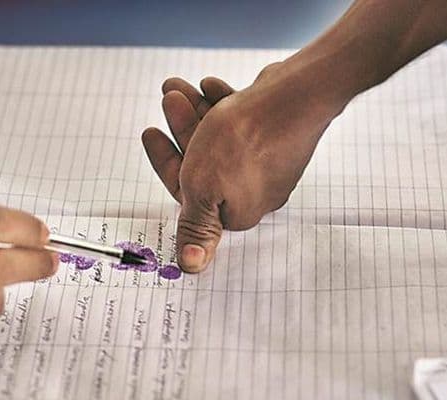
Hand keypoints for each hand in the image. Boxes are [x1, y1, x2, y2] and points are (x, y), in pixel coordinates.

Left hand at [142, 60, 346, 272]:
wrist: (295, 96)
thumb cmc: (246, 141)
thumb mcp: (202, 186)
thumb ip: (195, 226)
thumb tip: (191, 266)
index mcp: (237, 211)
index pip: (190, 193)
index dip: (165, 161)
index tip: (150, 132)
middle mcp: (255, 190)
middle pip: (204, 161)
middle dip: (181, 128)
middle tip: (170, 98)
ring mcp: (268, 160)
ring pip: (220, 137)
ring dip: (196, 111)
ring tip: (181, 87)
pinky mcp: (278, 134)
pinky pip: (241, 122)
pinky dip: (222, 104)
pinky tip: (211, 87)